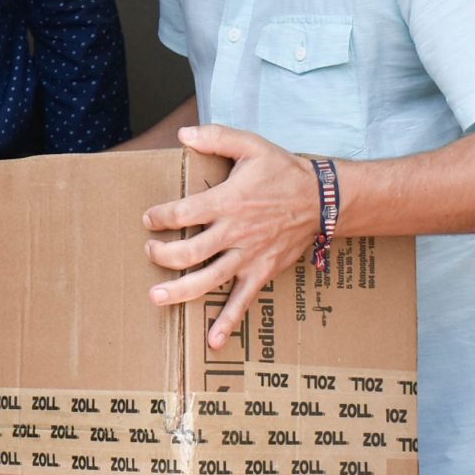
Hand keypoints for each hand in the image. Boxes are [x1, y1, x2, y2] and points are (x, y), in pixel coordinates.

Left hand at [141, 123, 321, 348]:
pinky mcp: (262, 272)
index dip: (160, 216)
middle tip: (150, 252)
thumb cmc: (284, 171)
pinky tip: (213, 341)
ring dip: (181, 291)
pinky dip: (228, 322)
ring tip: (156, 297)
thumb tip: (184, 134)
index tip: (150, 219)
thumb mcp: (252, 145)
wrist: (324, 199)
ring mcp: (248, 257)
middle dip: (163, 255)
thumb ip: (217, 137)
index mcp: (228, 201)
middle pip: (190, 251)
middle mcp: (235, 233)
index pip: (183, 213)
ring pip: (209, 279)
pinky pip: (243, 301)